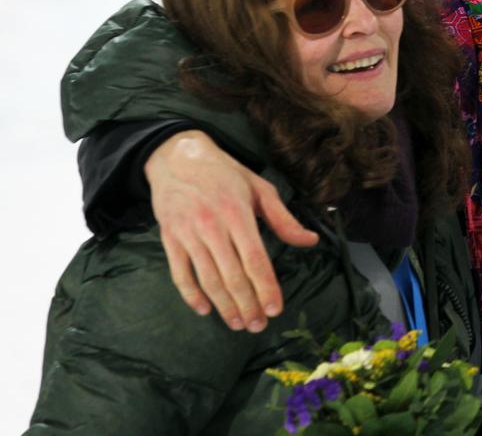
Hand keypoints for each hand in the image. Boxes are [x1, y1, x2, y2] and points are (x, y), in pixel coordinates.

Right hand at [145, 130, 318, 331]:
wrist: (177, 157)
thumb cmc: (225, 173)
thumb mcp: (260, 188)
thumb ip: (284, 219)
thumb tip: (310, 241)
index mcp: (238, 214)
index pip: (255, 259)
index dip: (266, 287)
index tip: (275, 309)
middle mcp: (212, 226)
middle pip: (232, 275)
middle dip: (247, 304)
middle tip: (258, 325)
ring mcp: (188, 234)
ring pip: (207, 278)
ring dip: (223, 305)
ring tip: (237, 323)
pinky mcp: (170, 239)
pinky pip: (180, 273)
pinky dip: (191, 295)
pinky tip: (205, 310)